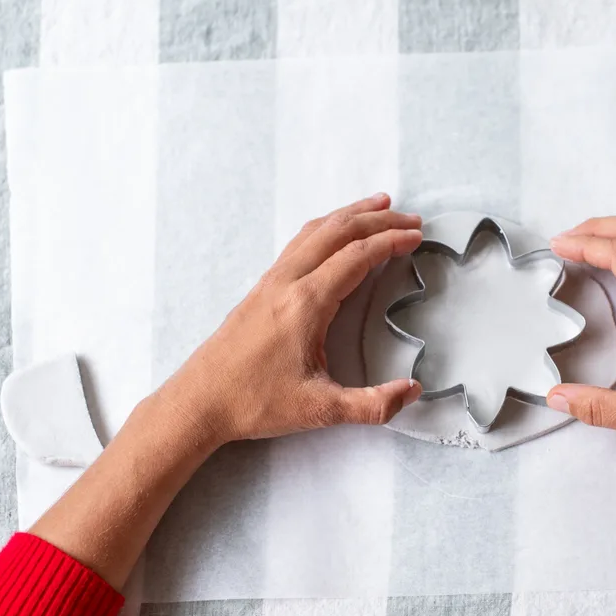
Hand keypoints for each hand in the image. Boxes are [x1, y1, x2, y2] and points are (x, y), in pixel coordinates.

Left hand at [152, 193, 423, 447]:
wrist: (198, 402)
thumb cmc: (255, 403)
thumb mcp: (320, 410)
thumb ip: (373, 405)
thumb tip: (413, 392)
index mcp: (306, 303)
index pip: (357, 256)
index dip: (391, 242)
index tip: (416, 236)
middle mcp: (288, 282)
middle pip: (338, 232)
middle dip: (378, 220)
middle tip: (411, 218)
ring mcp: (271, 281)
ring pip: (316, 231)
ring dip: (351, 215)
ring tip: (379, 205)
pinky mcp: (261, 288)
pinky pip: (298, 243)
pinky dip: (326, 228)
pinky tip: (334, 232)